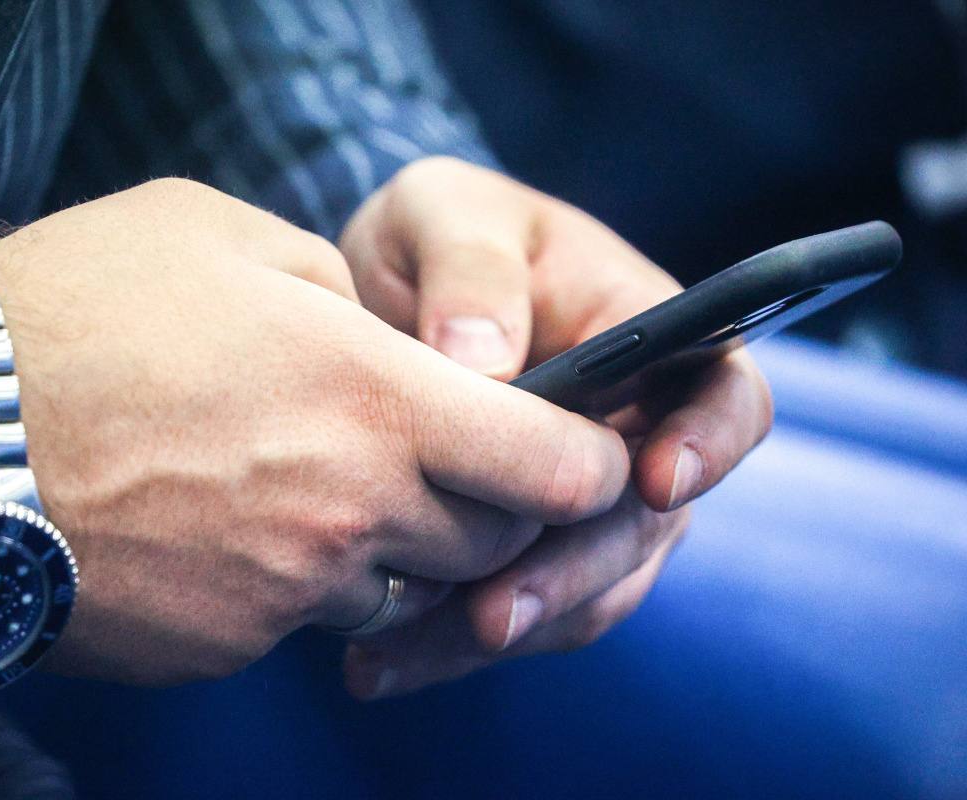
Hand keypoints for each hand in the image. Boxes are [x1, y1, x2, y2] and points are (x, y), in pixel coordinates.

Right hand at [0, 179, 630, 685]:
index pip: (550, 465)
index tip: (589, 456)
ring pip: (395, 587)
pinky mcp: (226, 644)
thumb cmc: (76, 315)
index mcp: (372, 400)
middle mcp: (352, 512)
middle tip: (441, 460)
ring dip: (385, 546)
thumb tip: (377, 327)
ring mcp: (288, 591)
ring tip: (306, 482)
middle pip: (486, 543)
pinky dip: (296, 580)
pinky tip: (228, 526)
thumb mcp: (222, 236)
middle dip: (489, 508)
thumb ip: (334, 283)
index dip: (589, 466)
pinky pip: (301, 619)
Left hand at [338, 158, 771, 696]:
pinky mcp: (518, 546)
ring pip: (579, 589)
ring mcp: (579, 499)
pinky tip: (374, 665)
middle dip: (572, 574)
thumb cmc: (435, 237)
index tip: (655, 483)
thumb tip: (485, 363)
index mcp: (647, 337)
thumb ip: (472, 271)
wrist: (375, 294)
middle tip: (493, 615)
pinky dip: (446, 645)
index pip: (723, 396)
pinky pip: (509, 610)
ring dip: (502, 629)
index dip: (709, 444)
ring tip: (399, 654)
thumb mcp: (444, 214)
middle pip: (646, 524)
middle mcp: (629, 432)